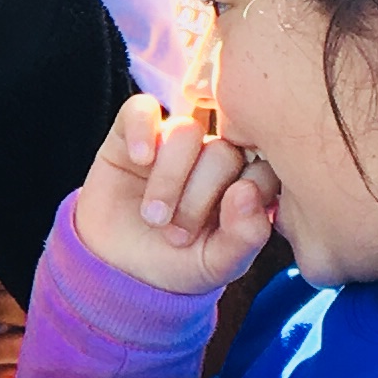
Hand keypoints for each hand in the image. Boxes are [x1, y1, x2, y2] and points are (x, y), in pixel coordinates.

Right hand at [73, 91, 276, 295]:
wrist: (117, 267)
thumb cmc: (175, 263)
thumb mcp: (216, 265)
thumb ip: (244, 236)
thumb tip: (247, 190)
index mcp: (243, 183)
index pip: (260, 169)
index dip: (240, 199)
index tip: (218, 232)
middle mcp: (214, 156)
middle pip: (221, 152)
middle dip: (197, 199)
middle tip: (176, 236)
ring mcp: (175, 140)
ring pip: (185, 132)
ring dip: (168, 179)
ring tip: (152, 217)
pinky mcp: (134, 130)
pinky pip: (142, 109)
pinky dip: (142, 131)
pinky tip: (138, 160)